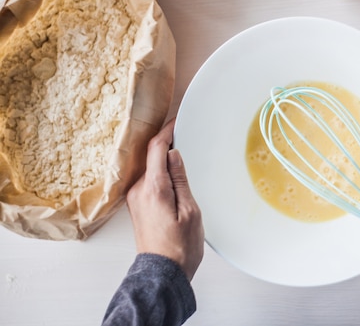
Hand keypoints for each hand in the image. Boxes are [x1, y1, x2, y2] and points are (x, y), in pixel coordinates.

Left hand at [126, 119, 204, 280]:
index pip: (156, 149)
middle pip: (150, 156)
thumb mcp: (190, 211)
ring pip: (149, 167)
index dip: (167, 131)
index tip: (178, 121)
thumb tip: (173, 155)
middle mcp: (138, 190)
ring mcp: (135, 198)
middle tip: (183, 132)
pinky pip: (148, 180)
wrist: (162, 273)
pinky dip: (159, 171)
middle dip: (165, 142)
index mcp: (153, 188)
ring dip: (162, 157)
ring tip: (181, 150)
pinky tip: (173, 172)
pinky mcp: (137, 205)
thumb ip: (180, 179)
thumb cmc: (180, 247)